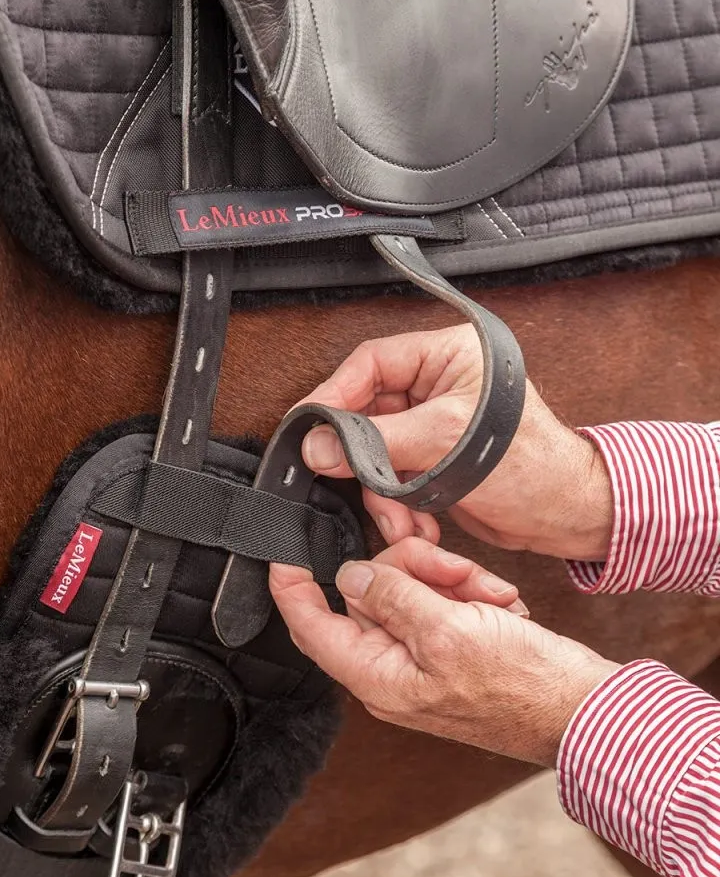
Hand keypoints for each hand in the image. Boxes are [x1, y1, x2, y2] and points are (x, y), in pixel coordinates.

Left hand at [271, 540, 617, 766]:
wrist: (581, 707)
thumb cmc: (522, 686)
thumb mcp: (448, 631)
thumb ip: (392, 598)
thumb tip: (349, 575)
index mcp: (378, 676)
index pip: (312, 627)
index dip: (291, 589)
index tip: (283, 554)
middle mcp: (392, 669)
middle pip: (370, 592)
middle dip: (414, 569)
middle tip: (454, 574)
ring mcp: (423, 658)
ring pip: (411, 587)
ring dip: (452, 580)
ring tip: (490, 598)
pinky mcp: (452, 646)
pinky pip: (444, 599)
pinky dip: (472, 593)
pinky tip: (501, 607)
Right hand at [299, 326, 612, 560]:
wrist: (565, 515)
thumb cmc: (534, 467)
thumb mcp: (446, 443)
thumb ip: (377, 442)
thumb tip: (321, 444)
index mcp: (451, 354)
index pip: (373, 363)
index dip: (337, 394)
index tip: (310, 424)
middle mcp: (441, 383)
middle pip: (369, 410)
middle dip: (363, 455)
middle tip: (343, 475)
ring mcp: (435, 422)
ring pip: (377, 450)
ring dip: (382, 489)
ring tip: (398, 515)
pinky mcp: (434, 458)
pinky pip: (393, 476)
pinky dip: (398, 504)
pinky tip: (415, 522)